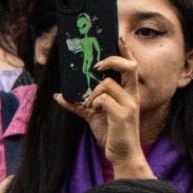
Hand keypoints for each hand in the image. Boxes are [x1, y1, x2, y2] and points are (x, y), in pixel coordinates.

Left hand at [55, 38, 147, 177]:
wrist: (122, 154)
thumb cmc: (111, 134)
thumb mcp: (93, 116)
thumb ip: (79, 104)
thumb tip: (60, 96)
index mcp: (129, 92)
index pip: (131, 66)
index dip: (125, 51)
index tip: (118, 37)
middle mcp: (132, 95)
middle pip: (130, 66)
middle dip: (113, 60)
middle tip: (97, 65)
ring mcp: (129, 104)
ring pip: (107, 84)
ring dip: (93, 92)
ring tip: (90, 105)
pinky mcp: (123, 115)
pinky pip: (103, 99)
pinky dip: (93, 102)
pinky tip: (93, 111)